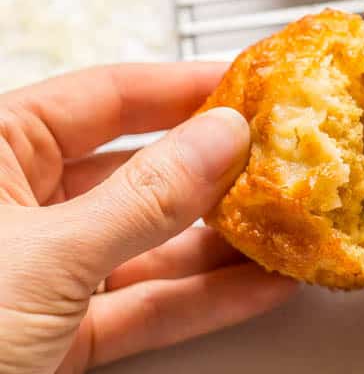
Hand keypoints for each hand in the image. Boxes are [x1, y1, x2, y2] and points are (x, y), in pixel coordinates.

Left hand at [0, 64, 295, 373]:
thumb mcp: (43, 258)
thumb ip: (143, 197)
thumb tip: (219, 137)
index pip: (109, 95)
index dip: (183, 87)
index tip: (245, 86)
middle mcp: (21, 203)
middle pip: (138, 168)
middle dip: (212, 169)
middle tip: (274, 157)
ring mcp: (44, 269)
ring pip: (148, 240)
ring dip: (218, 241)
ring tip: (281, 223)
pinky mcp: (60, 333)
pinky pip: (143, 303)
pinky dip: (202, 299)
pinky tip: (254, 284)